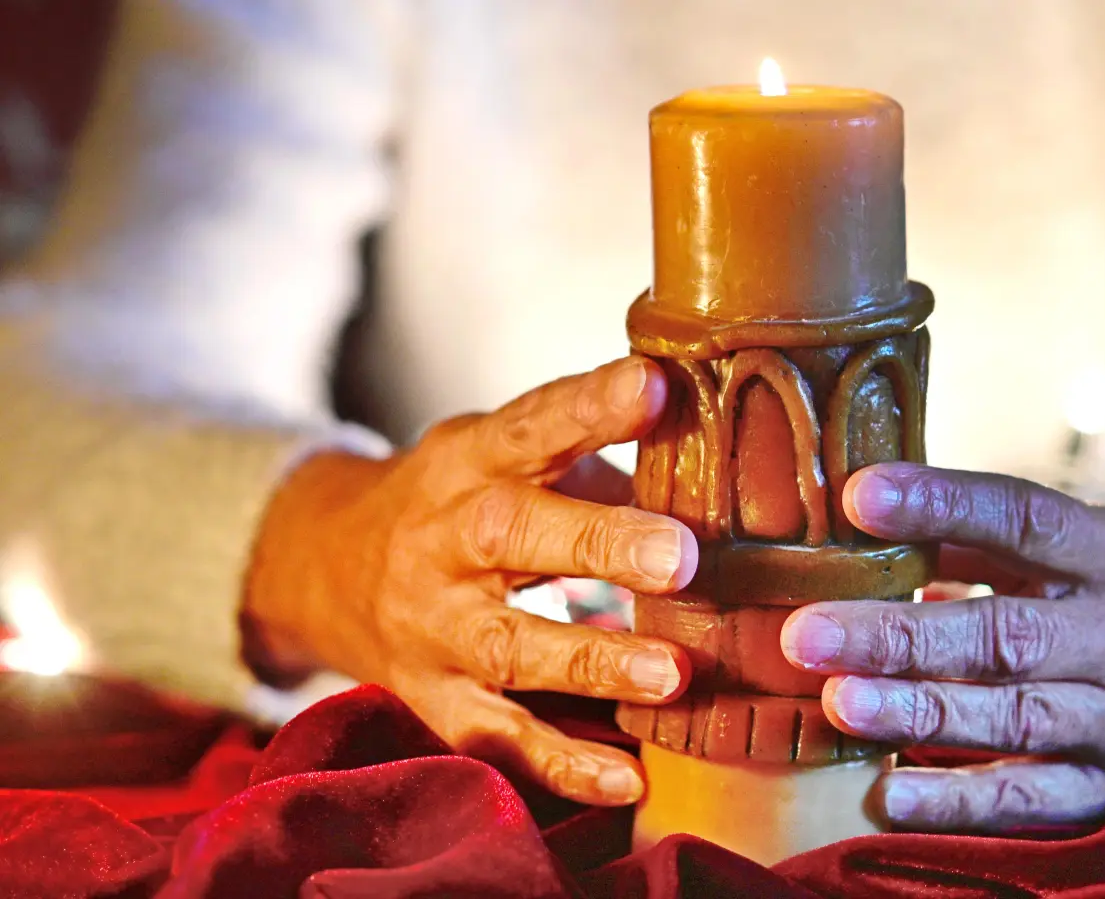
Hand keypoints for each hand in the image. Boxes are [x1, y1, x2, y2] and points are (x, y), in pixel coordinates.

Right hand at [244, 357, 696, 805]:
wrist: (324, 565)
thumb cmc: (458, 498)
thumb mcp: (504, 454)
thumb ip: (597, 460)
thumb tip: (721, 467)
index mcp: (470, 460)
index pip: (532, 422)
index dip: (593, 406)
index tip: (657, 387)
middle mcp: (444, 539)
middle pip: (513, 535)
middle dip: (599, 545)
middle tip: (681, 559)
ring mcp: (432, 626)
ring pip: (507, 646)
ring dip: (592, 663)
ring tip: (673, 675)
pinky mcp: (432, 699)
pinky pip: (496, 738)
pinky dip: (560, 763)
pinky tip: (626, 776)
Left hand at [781, 462, 1104, 830]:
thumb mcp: (1078, 538)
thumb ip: (978, 537)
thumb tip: (861, 522)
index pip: (1026, 518)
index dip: (944, 504)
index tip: (859, 494)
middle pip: (1007, 633)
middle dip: (900, 634)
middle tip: (807, 632)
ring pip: (1017, 716)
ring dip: (921, 714)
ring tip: (839, 705)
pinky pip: (1036, 801)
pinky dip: (962, 803)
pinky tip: (887, 794)